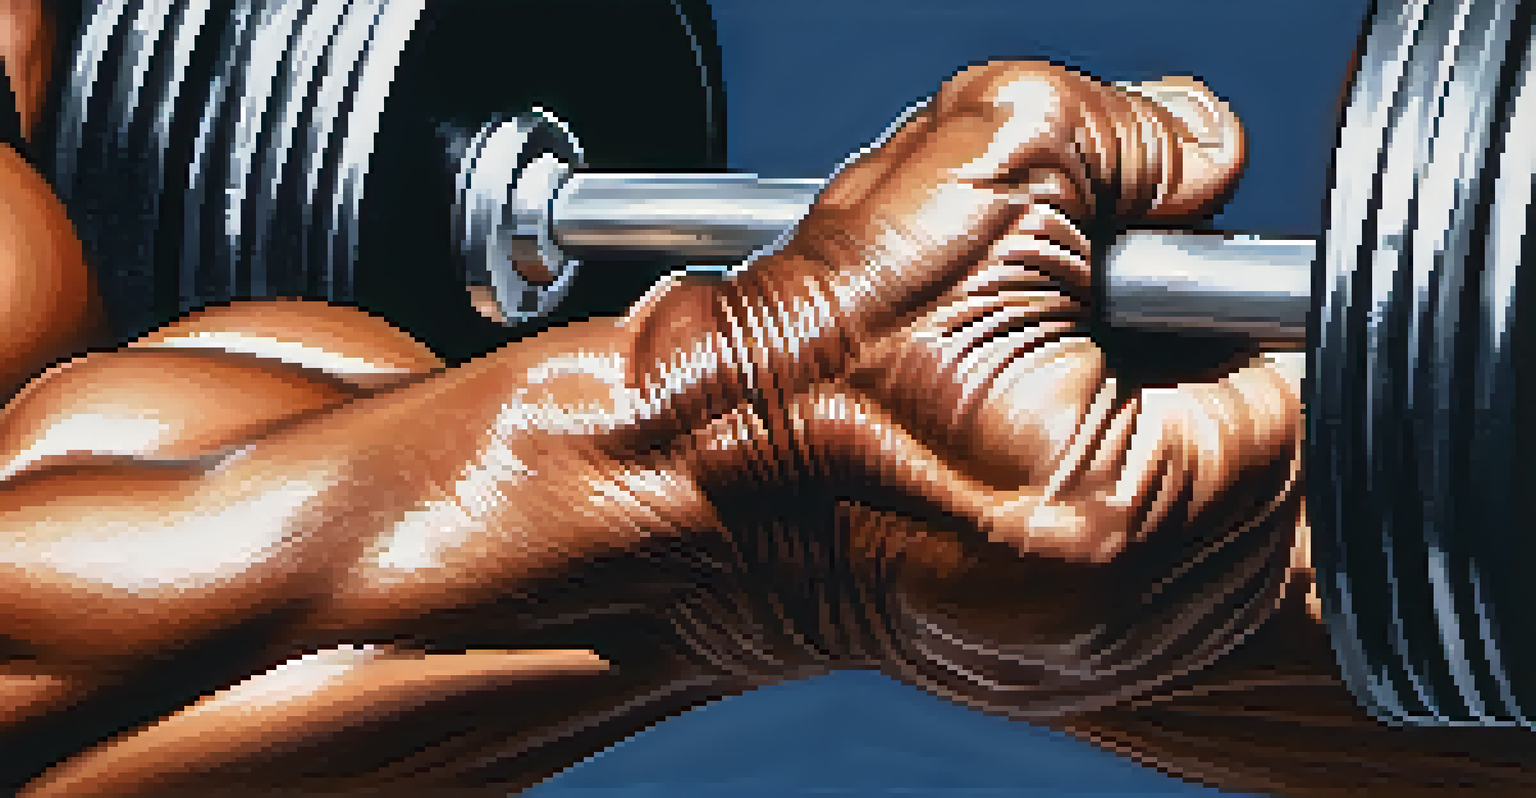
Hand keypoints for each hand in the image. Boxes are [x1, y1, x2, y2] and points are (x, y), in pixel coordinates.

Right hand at [695, 61, 1309, 716]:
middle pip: (1266, 454)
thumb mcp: (969, 175)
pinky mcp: (1054, 668)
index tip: (1138, 282)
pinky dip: (1114, 500)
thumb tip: (1202, 152)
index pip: (1297, 377)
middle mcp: (1121, 616)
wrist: (695, 476)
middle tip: (1064, 332)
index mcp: (1121, 511)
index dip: (1223, 301)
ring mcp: (1089, 657)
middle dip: (1187, 369)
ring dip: (1154, 435)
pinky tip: (1020, 456)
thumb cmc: (800, 359)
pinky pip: (1157, 572)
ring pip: (1216, 518)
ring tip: (1028, 393)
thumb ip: (1128, 133)